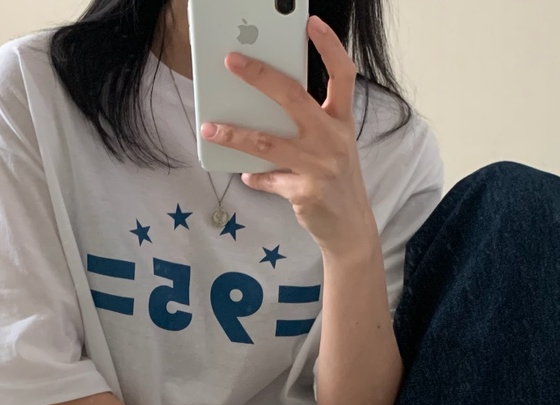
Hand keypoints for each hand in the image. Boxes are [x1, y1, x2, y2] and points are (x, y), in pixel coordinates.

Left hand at [200, 16, 376, 257]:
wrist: (350, 227)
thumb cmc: (337, 182)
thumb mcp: (333, 148)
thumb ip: (308, 128)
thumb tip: (264, 113)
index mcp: (341, 122)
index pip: (342, 75)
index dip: (329, 46)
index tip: (311, 22)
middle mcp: (332, 139)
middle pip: (293, 97)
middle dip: (259, 75)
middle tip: (231, 61)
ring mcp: (318, 166)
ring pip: (266, 142)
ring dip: (233, 134)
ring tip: (209, 128)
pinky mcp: (304, 192)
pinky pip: (267, 179)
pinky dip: (254, 177)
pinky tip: (245, 175)